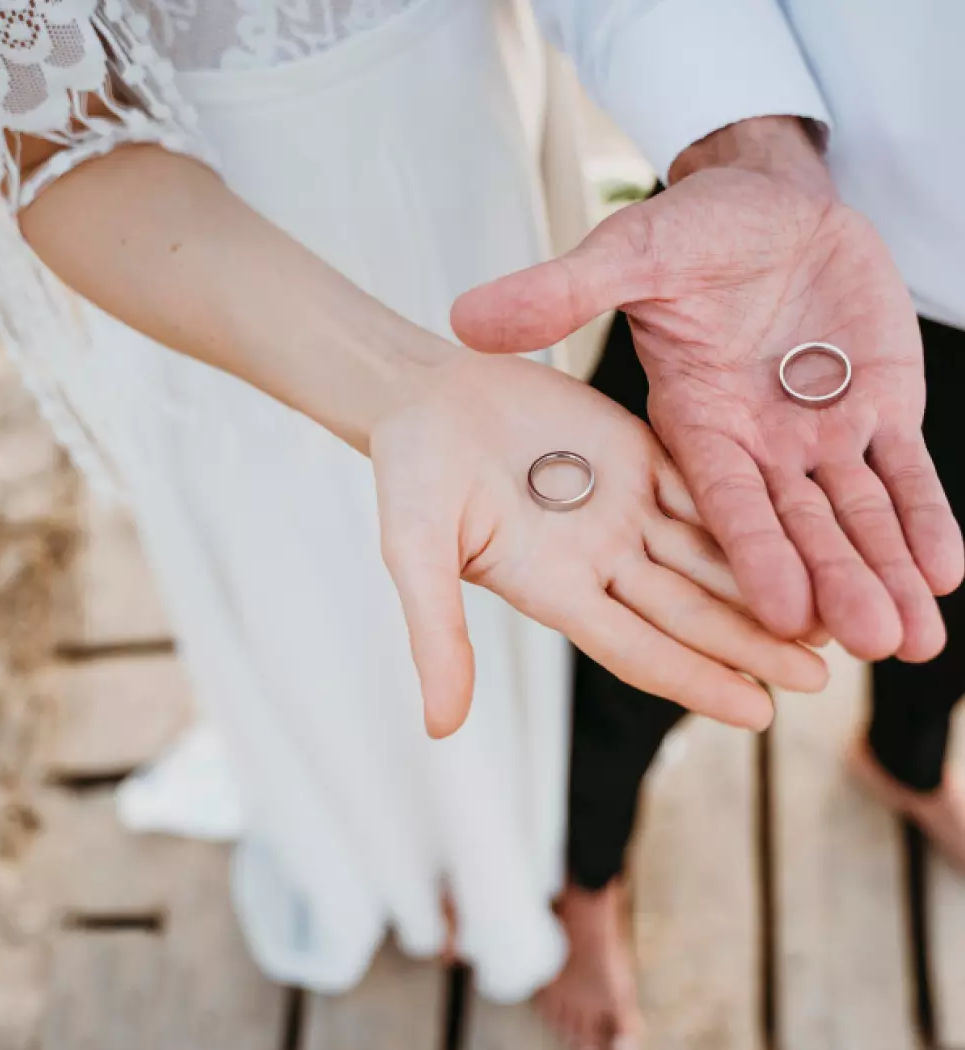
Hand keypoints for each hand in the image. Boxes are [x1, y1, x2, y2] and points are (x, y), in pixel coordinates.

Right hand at [371, 348, 826, 736]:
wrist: (424, 395)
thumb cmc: (409, 472)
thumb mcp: (416, 553)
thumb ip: (437, 634)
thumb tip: (440, 728)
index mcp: (552, 588)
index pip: (635, 646)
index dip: (694, 678)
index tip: (758, 713)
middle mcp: (597, 559)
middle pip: (687, 609)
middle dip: (751, 643)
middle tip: (820, 678)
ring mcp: (622, 508)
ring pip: (707, 554)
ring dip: (764, 586)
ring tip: (830, 617)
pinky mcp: (638, 456)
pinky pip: (703, 487)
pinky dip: (750, 513)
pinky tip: (800, 532)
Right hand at [451, 120, 962, 662]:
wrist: (767, 196)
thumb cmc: (687, 225)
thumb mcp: (625, 253)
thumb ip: (557, 294)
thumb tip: (465, 316)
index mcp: (684, 428)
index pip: (716, 509)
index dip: (743, 573)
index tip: (774, 634)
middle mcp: (744, 450)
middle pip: (786, 533)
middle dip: (829, 586)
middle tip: (867, 645)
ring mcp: (809, 435)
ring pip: (847, 517)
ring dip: (881, 571)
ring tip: (914, 636)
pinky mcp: (870, 409)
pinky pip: (899, 472)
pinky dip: (920, 516)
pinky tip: (942, 570)